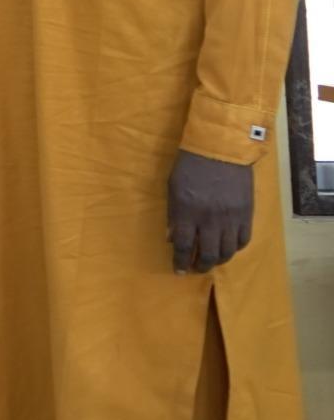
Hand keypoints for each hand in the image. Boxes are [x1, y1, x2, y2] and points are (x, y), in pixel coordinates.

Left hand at [169, 150, 255, 273]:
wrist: (221, 150)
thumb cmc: (190, 166)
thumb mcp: (173, 188)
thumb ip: (173, 215)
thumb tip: (172, 238)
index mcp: (188, 212)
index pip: (184, 246)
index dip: (181, 261)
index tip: (178, 270)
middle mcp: (211, 220)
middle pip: (209, 254)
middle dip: (201, 266)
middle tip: (196, 269)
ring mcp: (231, 218)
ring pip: (228, 251)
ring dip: (218, 261)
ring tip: (211, 262)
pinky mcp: (246, 215)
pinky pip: (243, 240)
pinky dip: (234, 248)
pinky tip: (227, 248)